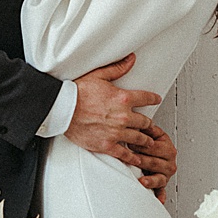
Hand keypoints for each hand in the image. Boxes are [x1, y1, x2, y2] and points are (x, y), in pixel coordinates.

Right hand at [62, 54, 169, 171]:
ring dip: (144, 140)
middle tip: (150, 126)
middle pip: (145, 122)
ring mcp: (116, 132)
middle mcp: (123, 116)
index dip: (153, 99)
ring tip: (147, 142)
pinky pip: (125, 154)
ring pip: (139, 138)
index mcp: (123, 98)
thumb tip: (131, 60)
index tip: (156, 100)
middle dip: (148, 123)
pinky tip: (137, 158)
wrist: (62, 109)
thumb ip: (118, 69)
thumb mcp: (98, 76)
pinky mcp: (107, 145)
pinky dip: (133, 157)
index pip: (146, 98)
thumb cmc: (77, 92)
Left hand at [136, 123, 176, 201]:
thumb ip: (147, 128)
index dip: (141, 146)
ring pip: (158, 177)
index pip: (154, 147)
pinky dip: (160, 196)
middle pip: (155, 162)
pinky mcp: (162, 184)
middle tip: (130, 159)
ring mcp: (166, 174)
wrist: (155, 153)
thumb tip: (141, 121)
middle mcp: (170, 161)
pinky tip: (158, 200)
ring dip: (149, 179)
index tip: (130, 145)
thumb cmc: (151, 145)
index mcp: (168, 147)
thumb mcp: (152, 134)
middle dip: (141, 160)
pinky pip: (161, 191)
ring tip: (141, 180)